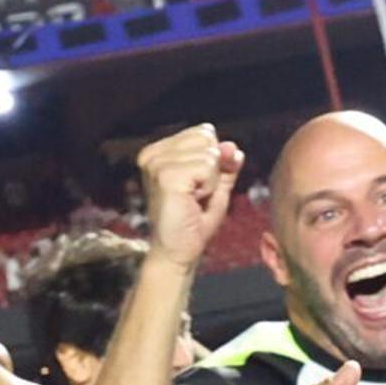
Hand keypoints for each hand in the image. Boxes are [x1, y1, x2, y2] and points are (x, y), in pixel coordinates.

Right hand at [132, 124, 242, 269]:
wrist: (179, 252)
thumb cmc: (194, 221)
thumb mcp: (215, 186)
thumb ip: (225, 164)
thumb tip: (233, 147)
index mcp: (159, 151)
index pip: (204, 132)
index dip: (214, 158)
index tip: (199, 185)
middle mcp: (152, 154)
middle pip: (206, 137)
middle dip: (212, 168)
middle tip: (196, 195)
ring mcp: (157, 164)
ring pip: (210, 153)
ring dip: (210, 181)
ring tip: (192, 200)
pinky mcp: (165, 176)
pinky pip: (207, 167)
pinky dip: (209, 187)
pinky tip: (192, 201)